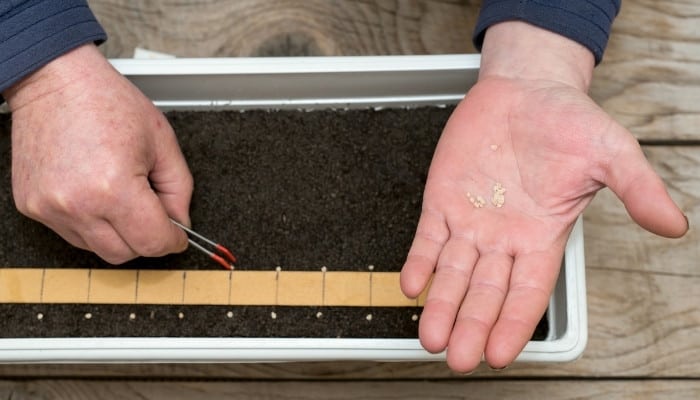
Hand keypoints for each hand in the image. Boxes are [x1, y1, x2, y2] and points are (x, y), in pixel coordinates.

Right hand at [3, 44, 192, 263]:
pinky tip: (95, 193)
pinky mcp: (31, 207)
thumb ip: (179, 189)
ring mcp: (50, 209)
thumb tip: (180, 222)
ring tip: (121, 195)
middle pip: (125, 254)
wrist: (53, 81)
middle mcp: (78, 205)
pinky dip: (91, 223)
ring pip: (98, 248)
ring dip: (118, 233)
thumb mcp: (162, 142)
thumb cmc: (106, 102)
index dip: (172, 240)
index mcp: (114, 187)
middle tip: (153, 212)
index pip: (152, 242)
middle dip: (146, 239)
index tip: (178, 235)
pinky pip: (72, 233)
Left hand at [400, 22, 687, 372]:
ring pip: (453, 272)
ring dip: (441, 304)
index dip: (513, 324)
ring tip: (430, 336)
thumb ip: (637, 189)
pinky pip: (428, 237)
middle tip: (457, 358)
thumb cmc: (568, 120)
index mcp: (541, 236)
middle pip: (486, 292)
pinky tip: (411, 284)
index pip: (527, 292)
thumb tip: (674, 225)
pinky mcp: (443, 199)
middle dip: (471, 324)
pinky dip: (419, 261)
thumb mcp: (612, 153)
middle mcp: (503, 237)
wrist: (527, 87)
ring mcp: (471, 220)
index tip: (498, 354)